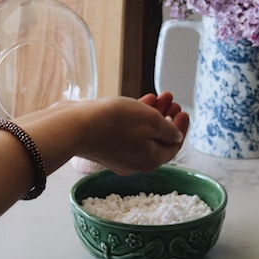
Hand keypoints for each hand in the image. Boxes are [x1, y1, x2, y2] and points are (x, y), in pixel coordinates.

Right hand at [69, 93, 189, 174]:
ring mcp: (119, 155)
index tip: (183, 112)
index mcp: (151, 161)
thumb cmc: (115, 123)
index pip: (174, 147)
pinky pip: (126, 132)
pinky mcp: (105, 145)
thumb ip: (168, 130)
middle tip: (173, 102)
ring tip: (160, 96)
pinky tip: (141, 101)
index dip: (181, 128)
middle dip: (168, 118)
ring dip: (154, 114)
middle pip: (158, 140)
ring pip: (142, 134)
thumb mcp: (152, 121)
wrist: (75, 126)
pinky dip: (136, 117)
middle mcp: (136, 162)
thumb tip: (175, 136)